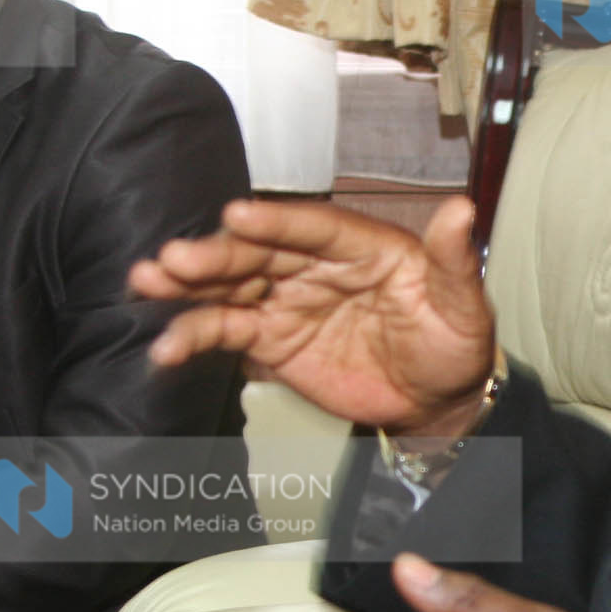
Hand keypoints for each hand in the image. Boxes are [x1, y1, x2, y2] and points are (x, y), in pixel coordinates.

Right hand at [131, 197, 495, 436]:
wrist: (436, 400)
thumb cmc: (453, 343)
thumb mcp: (463, 305)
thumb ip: (453, 260)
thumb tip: (463, 211)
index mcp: (360, 245)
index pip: (313, 227)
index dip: (276, 222)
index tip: (238, 215)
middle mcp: (316, 265)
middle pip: (259, 253)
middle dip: (215, 254)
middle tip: (174, 257)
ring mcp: (288, 300)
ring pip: (231, 285)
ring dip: (188, 284)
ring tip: (147, 282)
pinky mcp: (270, 339)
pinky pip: (227, 332)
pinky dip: (193, 337)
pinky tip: (166, 346)